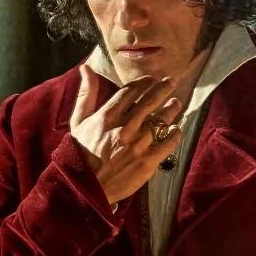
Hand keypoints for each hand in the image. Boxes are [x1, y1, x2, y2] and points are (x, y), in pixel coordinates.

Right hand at [69, 67, 183, 205]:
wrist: (83, 187)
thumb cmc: (79, 153)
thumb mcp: (78, 121)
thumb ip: (86, 94)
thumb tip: (86, 68)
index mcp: (107, 116)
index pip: (130, 91)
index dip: (144, 82)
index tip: (151, 79)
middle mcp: (124, 127)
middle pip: (150, 101)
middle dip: (163, 88)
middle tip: (171, 82)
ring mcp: (137, 145)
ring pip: (162, 120)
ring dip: (172, 108)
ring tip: (176, 103)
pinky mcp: (147, 162)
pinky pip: (168, 143)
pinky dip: (175, 134)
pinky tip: (176, 130)